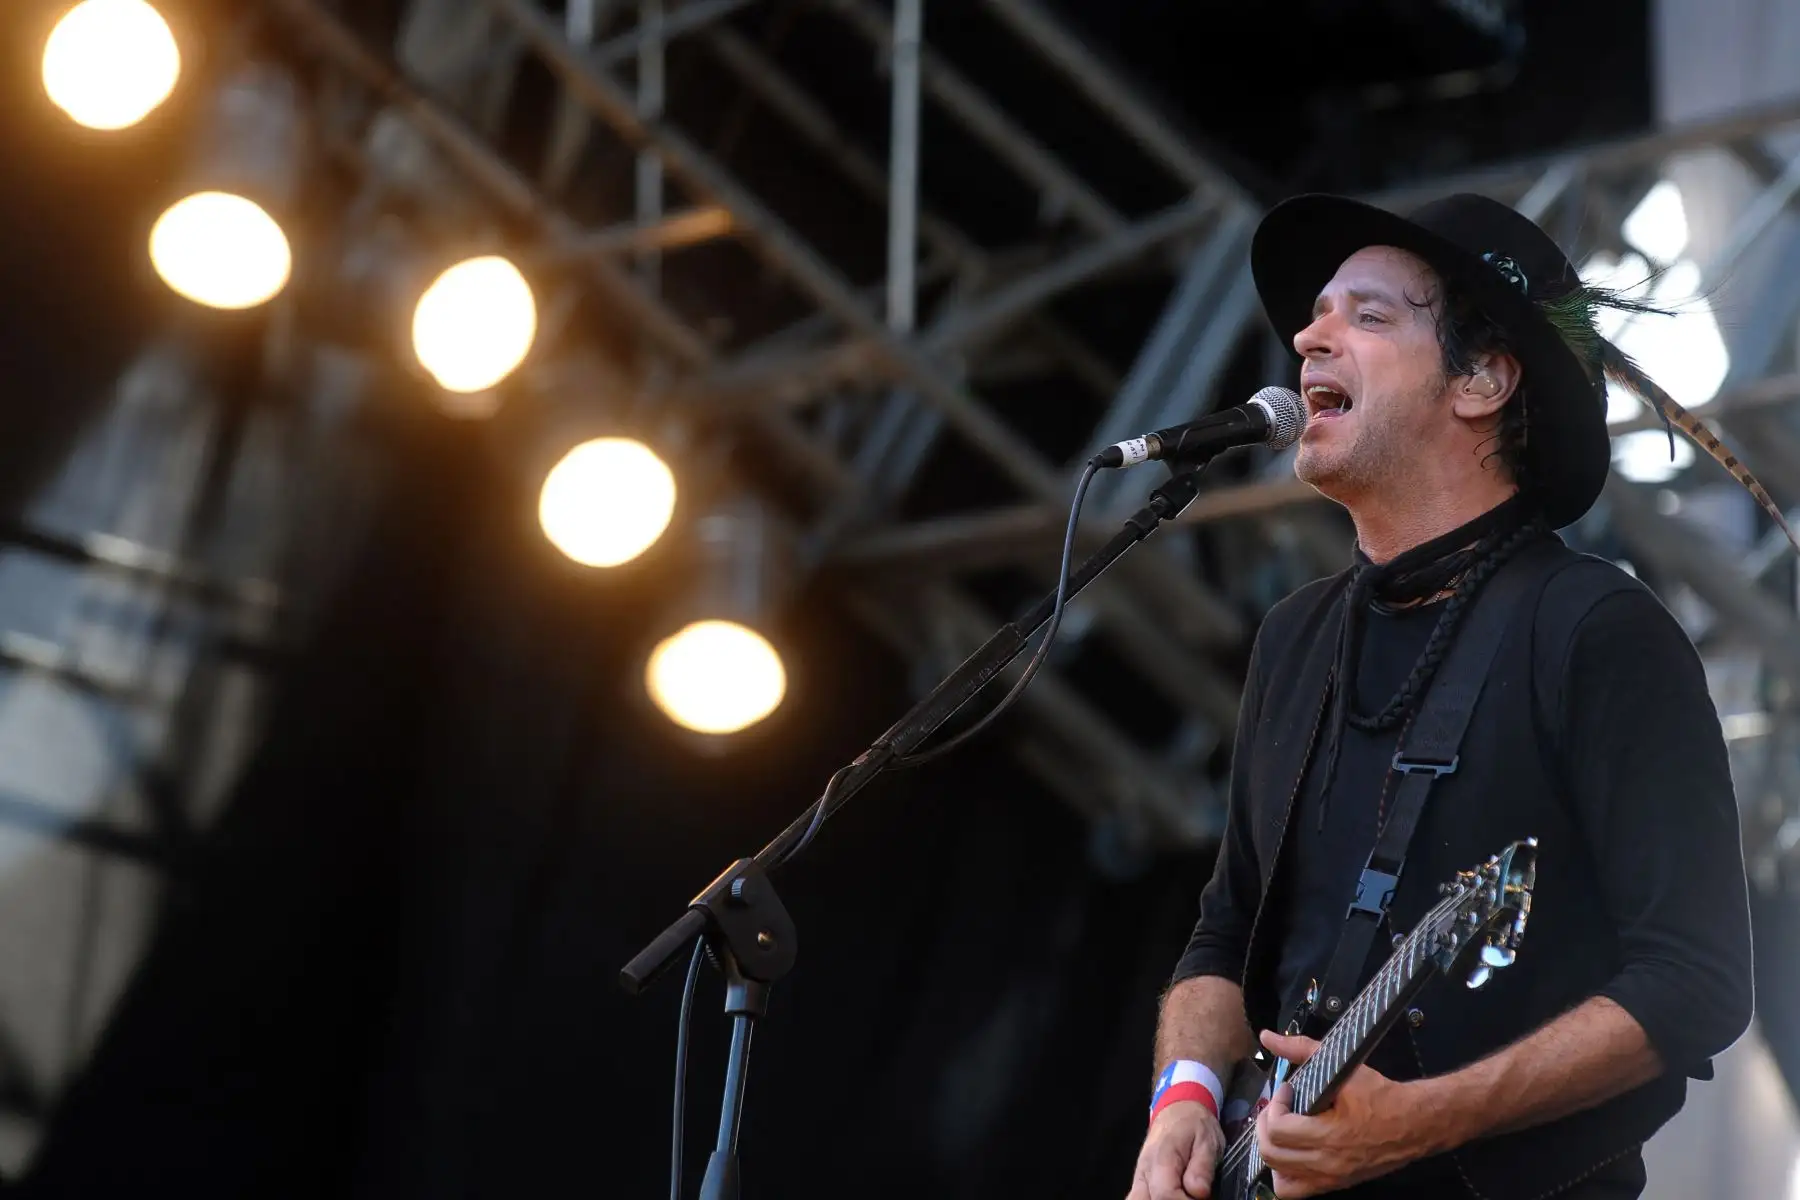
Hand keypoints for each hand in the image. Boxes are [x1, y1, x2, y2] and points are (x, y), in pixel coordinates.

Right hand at [1126, 1099, 1225, 1199]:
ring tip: (1181, 1195)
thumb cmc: (1195, 1125)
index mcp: (1161, 1159)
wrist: (1178, 1110)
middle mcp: (1144, 1170)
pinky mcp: (1139, 1182)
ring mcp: (1139, 1176)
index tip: (1202, 1199)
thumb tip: (1198, 1192)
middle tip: (1190, 1196)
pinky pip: (1136, 1198)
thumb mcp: (1208, 1141)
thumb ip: (1202, 1167)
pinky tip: (1169, 1197)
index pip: (1164, 1195)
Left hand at [1253, 1030, 1436, 1198]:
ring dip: (1272, 1150)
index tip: (1287, 1090)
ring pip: (1280, 1177)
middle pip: (1272, 1154)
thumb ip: (1301, 1049)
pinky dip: (1285, 1173)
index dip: (1275, 1105)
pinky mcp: (1336, 1184)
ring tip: (1281, 1129)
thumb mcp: (1343, 1068)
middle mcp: (1327, 1163)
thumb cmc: (1382, 1096)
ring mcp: (1331, 1179)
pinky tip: (1291, 1151)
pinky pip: (1296, 1191)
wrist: (1417, 1123)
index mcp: (1330, 1135)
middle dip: (1266, 1125)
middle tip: (1279, 1107)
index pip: (1279, 1129)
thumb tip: (1267, 1037)